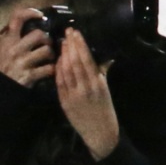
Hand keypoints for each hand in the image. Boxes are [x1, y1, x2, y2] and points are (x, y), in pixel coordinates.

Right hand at [0, 7, 54, 87]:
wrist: (0, 88)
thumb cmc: (1, 67)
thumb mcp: (1, 49)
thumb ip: (10, 38)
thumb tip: (21, 26)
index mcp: (6, 41)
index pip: (17, 19)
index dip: (30, 13)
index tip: (40, 15)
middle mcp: (14, 49)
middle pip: (39, 34)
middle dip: (47, 39)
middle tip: (47, 45)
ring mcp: (22, 62)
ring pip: (46, 50)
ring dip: (52, 55)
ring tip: (49, 58)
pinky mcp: (29, 76)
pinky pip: (49, 68)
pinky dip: (52, 69)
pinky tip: (49, 70)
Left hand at [56, 28, 118, 160]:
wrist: (100, 132)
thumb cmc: (106, 110)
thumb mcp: (107, 90)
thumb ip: (102, 73)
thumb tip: (104, 58)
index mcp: (98, 84)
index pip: (87, 59)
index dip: (81, 45)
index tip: (77, 33)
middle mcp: (86, 87)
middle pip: (76, 62)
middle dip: (71, 46)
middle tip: (68, 32)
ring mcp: (74, 95)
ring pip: (66, 71)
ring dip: (63, 55)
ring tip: (63, 43)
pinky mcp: (65, 102)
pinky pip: (60, 83)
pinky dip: (58, 70)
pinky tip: (58, 61)